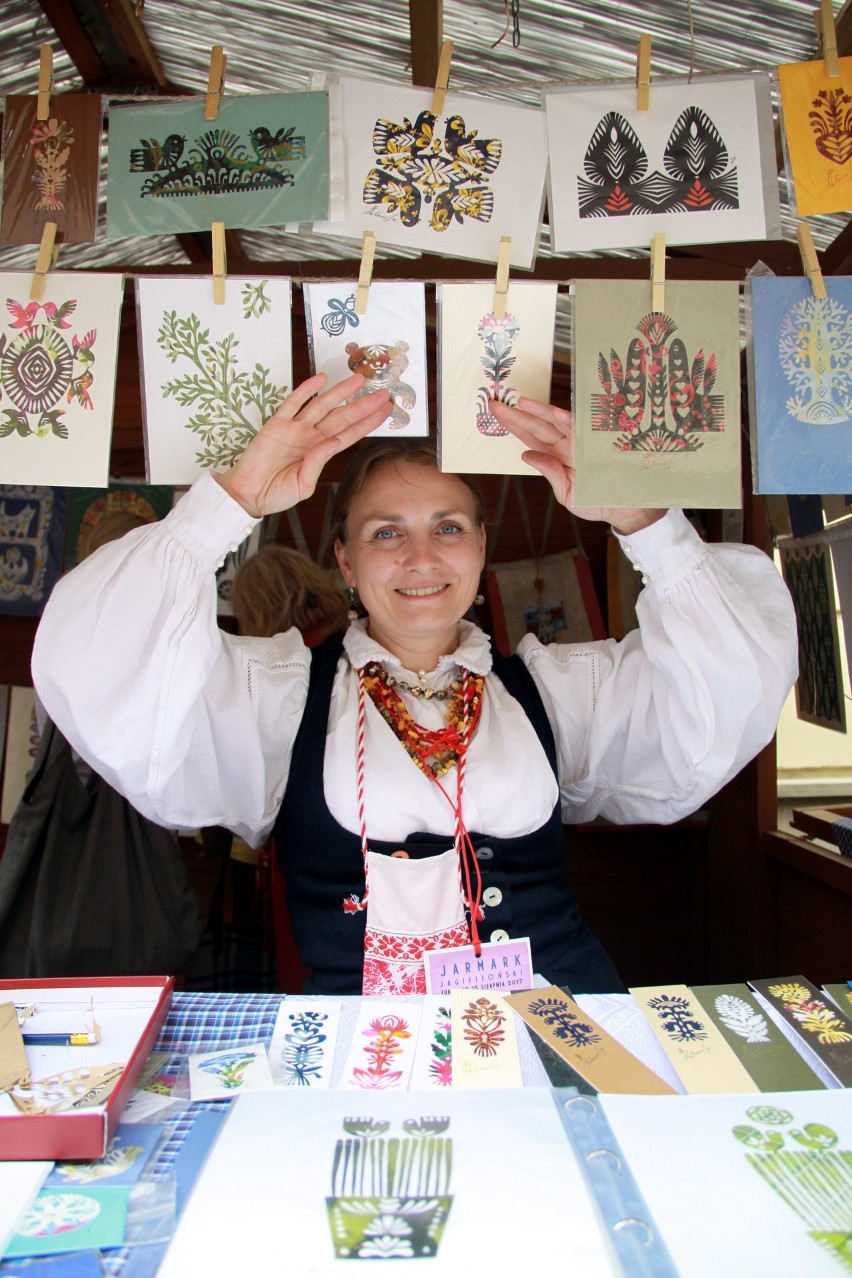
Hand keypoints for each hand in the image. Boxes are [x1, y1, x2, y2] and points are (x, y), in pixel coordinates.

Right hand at [215, 373, 390, 517]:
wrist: (249, 494)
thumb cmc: (276, 494)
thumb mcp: (303, 485)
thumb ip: (318, 463)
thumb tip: (332, 441)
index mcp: (321, 453)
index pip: (351, 434)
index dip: (368, 422)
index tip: (386, 411)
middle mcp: (311, 437)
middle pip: (342, 416)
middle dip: (363, 405)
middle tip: (382, 393)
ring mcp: (295, 428)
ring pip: (322, 405)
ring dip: (341, 392)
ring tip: (359, 379)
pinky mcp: (276, 424)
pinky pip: (293, 403)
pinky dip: (306, 390)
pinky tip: (320, 379)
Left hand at [489, 396, 665, 535]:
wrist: (629, 510)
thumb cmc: (599, 502)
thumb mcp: (569, 494)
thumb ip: (550, 473)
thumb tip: (526, 455)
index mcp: (557, 458)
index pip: (530, 439)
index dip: (513, 426)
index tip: (496, 413)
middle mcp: (567, 447)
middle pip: (538, 427)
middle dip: (517, 415)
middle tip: (496, 403)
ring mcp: (581, 443)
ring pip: (556, 424)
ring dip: (539, 412)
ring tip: (520, 401)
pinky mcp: (598, 444)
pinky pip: (582, 428)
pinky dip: (568, 420)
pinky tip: (553, 412)